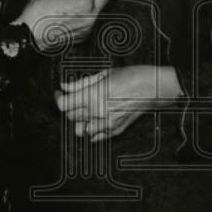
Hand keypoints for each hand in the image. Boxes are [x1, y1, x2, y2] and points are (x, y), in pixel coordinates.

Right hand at [17, 0, 108, 52]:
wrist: (30, 39)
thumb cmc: (37, 14)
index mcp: (83, 2)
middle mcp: (90, 16)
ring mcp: (88, 27)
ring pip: (99, 8)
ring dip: (91, 2)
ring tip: (74, 1)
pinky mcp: (85, 35)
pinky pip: (92, 19)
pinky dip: (86, 14)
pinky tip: (71, 13)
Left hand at [54, 64, 183, 142]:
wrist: (154, 88)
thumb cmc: (132, 76)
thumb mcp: (104, 74)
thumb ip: (82, 83)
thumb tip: (65, 86)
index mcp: (94, 96)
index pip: (64, 105)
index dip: (58, 98)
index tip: (59, 94)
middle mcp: (98, 112)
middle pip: (71, 116)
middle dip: (69, 106)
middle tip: (74, 98)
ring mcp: (106, 124)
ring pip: (80, 130)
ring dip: (79, 120)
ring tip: (85, 110)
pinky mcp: (115, 131)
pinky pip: (94, 137)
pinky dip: (91, 130)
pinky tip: (95, 119)